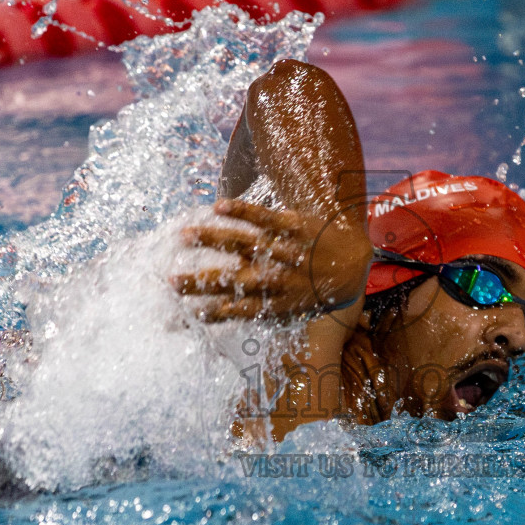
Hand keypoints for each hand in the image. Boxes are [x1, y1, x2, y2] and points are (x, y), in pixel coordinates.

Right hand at [170, 197, 370, 321]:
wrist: (354, 263)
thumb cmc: (314, 290)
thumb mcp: (291, 310)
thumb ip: (257, 311)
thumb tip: (221, 318)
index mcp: (276, 303)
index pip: (237, 310)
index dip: (212, 313)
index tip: (185, 312)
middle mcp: (279, 279)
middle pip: (235, 280)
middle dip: (203, 281)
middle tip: (171, 281)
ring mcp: (286, 251)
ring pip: (246, 244)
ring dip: (214, 240)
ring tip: (185, 236)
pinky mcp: (295, 226)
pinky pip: (266, 217)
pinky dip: (242, 211)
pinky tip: (218, 206)